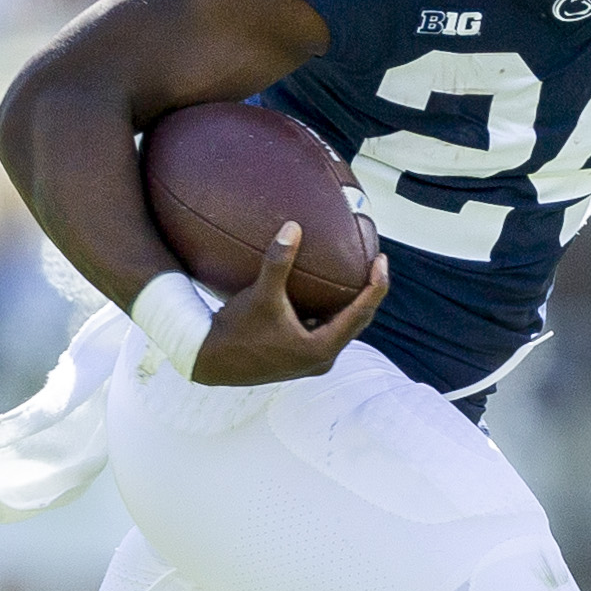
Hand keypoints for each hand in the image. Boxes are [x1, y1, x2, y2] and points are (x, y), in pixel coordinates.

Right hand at [187, 223, 389, 386]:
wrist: (208, 361)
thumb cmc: (236, 332)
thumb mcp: (260, 295)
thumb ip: (278, 261)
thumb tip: (293, 227)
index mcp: (321, 348)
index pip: (361, 313)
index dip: (376, 286)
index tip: (382, 261)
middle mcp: (320, 360)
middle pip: (356, 323)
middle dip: (367, 294)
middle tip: (374, 266)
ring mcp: (308, 363)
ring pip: (339, 330)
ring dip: (347, 306)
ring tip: (353, 279)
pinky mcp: (296, 361)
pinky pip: (322, 333)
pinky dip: (327, 315)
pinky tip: (320, 297)